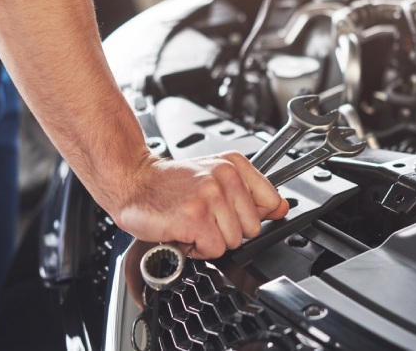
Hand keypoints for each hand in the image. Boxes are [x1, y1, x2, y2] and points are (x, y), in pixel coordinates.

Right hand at [114, 151, 288, 258]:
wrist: (133, 182)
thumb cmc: (170, 184)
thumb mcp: (215, 177)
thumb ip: (252, 192)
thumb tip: (282, 207)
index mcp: (234, 165)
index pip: (271, 202)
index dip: (250, 216)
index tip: (231, 213)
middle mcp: (225, 176)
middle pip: (253, 228)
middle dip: (228, 231)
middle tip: (204, 218)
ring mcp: (210, 196)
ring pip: (234, 241)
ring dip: (211, 240)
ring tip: (192, 223)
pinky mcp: (195, 217)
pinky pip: (215, 250)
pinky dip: (197, 249)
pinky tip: (185, 232)